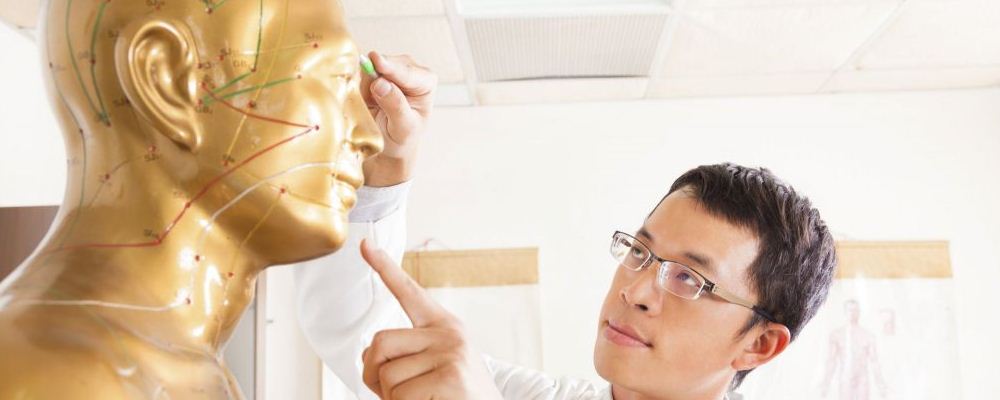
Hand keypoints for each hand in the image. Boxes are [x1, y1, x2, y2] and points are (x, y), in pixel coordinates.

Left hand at [359, 239, 502, 399]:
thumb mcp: (433, 369)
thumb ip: (406, 355)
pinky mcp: (451, 378)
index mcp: (443, 326)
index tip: (365, 245)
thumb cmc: (457, 396)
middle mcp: (449, 333)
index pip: (409, 292)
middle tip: (390, 394)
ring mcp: (451, 354)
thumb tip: (369, 357)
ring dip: (391, 399)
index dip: (385, 268)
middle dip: (373, 374)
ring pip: (387, 376)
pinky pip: (400, 397)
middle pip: (380, 342)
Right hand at [360, 52, 436, 186]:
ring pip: (372, 66)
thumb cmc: (402, 139)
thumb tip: (380, 83)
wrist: (389, 146)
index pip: (407, 72)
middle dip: (376, 75)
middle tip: (370, 98)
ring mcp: (391, 70)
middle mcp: (410, 71)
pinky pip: (361, 72)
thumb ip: (395, 106)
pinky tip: (365, 100)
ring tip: (372, 105)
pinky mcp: (374, 74)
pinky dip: (358, 83)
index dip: (391, 68)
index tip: (377, 62)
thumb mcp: (403, 128)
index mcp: (426, 82)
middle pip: (389, 63)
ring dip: (366, 81)